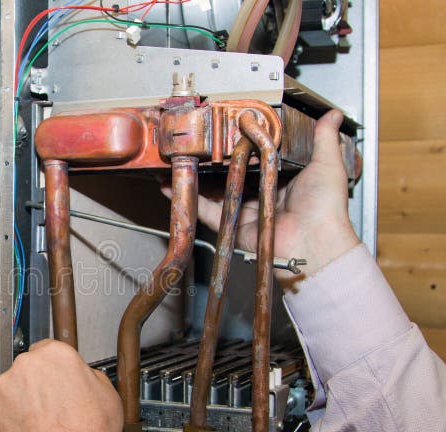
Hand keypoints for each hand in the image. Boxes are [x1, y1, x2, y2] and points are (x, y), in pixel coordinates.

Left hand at [0, 340, 123, 431]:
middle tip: (53, 408)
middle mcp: (27, 364)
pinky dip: (9, 418)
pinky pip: (0, 408)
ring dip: (22, 400)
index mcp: (57, 354)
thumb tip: (85, 377)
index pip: (50, 349)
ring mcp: (5, 385)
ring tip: (41, 424)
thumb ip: (91, 377)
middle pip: (30, 368)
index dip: (55, 369)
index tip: (58, 381)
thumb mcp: (109, 396)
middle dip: (38, 384)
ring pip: (13, 388)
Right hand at [165, 110, 359, 289]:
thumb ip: (324, 137)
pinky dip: (190, 200)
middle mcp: (262, 194)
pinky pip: (207, 212)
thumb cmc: (325, 206)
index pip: (258, 156)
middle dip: (217, 159)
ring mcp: (246, 210)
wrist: (315, 242)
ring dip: (198, 177)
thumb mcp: (327, 163)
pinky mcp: (234, 225)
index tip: (229, 126)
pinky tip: (173, 186)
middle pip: (234, 172)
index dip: (244, 143)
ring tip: (182, 159)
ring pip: (217, 190)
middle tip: (201, 140)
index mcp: (283, 179)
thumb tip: (333, 114)